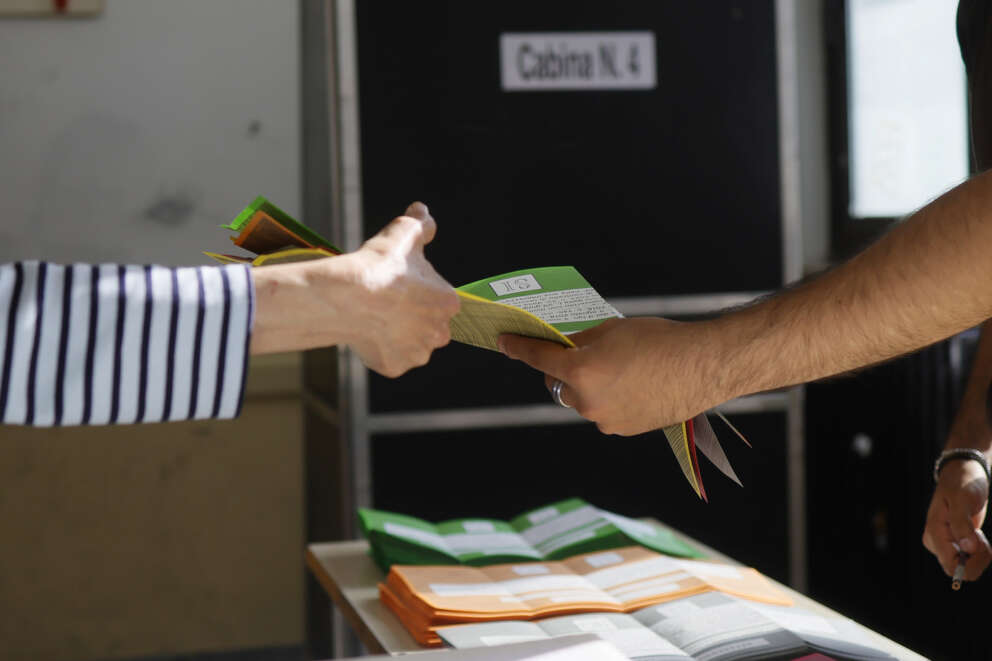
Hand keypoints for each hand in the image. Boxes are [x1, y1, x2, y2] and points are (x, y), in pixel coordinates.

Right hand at [251, 202, 458, 375]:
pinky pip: (391, 360)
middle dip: (412, 317)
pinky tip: (368, 333)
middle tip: (388, 303)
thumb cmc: (380, 265)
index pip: (439, 300)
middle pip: (428, 326)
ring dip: (398, 335)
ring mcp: (417, 353)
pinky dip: (381, 350)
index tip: (400, 285)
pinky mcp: (394, 367)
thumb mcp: (404, 232)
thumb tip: (422, 211)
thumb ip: (420, 223)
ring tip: (376, 317)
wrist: (348, 296)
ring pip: (411, 344)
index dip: (419, 292)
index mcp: (449, 303)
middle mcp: (440, 333)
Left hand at [498, 317, 729, 434]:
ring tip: (620, 369)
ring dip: (588, 386)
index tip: (505, 342)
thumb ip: (580, 342)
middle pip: (558, 384)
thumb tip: (564, 347)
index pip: (538, 358)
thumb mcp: (610, 330)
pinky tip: (632, 385)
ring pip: (581, 400)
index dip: (519, 348)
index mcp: (580, 372)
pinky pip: (603, 411)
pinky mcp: (623, 429)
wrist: (702, 365)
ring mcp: (605, 420)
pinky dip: (608, 398)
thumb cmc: (659, 340)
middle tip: (585, 354)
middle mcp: (587, 402)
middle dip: (564, 370)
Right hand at [922, 457, 991, 580]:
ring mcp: (943, 544)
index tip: (980, 542)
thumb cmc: (961, 484)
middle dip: (978, 559)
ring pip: (965, 568)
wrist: (962, 475)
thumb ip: (963, 524)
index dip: (972, 562)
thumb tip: (968, 550)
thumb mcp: (962, 499)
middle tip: (982, 538)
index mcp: (933, 532)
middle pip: (959, 570)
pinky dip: (979, 553)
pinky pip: (968, 561)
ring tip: (979, 534)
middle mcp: (935, 542)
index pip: (951, 566)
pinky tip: (977, 536)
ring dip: (980, 556)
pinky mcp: (952, 544)